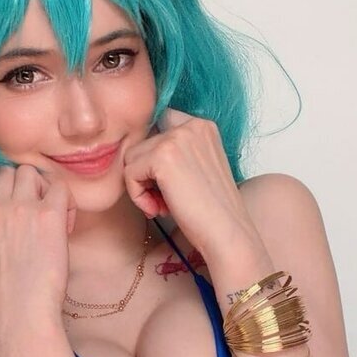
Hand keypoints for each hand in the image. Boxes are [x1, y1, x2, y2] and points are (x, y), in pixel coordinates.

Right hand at [0, 164, 75, 322]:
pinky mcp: (48, 215)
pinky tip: (65, 222)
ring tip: (51, 213)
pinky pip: (59, 186)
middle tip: (37, 208)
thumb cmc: (8, 295)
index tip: (14, 200)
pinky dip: (65, 199)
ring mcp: (22, 209)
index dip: (1, 183)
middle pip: (9, 170)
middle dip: (24, 183)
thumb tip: (9, 225)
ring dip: (43, 186)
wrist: (21, 310)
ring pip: (31, 172)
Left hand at [121, 107, 256, 255]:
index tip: (163, 182)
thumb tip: (138, 154)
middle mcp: (191, 126)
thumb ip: (177, 154)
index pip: (160, 124)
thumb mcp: (198, 169)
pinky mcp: (161, 157)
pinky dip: (137, 196)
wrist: (226, 232)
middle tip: (164, 201)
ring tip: (162, 206)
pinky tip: (158, 210)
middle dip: (147, 175)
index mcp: (202, 126)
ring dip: (141, 187)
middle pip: (142, 144)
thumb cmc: (212, 210)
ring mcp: (176, 138)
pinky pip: (129, 173)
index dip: (154, 155)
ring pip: (132, 158)